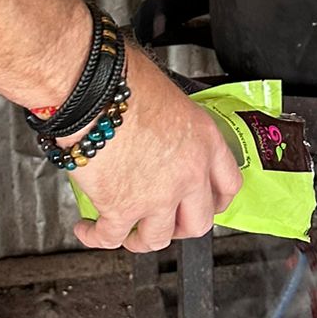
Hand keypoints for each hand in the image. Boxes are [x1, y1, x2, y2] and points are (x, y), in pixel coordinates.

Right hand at [71, 49, 241, 252]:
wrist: (91, 88)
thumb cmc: (122, 78)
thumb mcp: (167, 95)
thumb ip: (172, 123)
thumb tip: (156, 128)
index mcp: (204, 141)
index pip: (228, 184)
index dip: (216, 201)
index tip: (208, 205)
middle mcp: (188, 173)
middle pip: (198, 222)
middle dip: (180, 227)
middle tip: (167, 223)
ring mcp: (157, 196)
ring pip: (157, 238)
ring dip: (141, 239)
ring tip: (128, 233)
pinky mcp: (121, 208)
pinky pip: (111, 237)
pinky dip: (96, 237)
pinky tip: (88, 229)